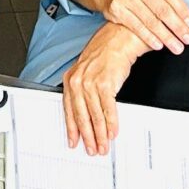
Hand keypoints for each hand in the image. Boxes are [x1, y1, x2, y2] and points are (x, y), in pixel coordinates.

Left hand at [60, 23, 143, 154]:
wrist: (120, 39)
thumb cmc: (106, 53)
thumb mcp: (88, 71)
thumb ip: (84, 91)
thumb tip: (88, 114)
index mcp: (70, 78)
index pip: (68, 110)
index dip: (72, 129)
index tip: (74, 141)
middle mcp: (77, 81)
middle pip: (81, 116)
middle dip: (87, 136)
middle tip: (91, 149)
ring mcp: (90, 82)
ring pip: (94, 115)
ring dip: (100, 134)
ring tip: (103, 145)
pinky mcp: (105, 83)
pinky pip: (108, 109)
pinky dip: (111, 123)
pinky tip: (112, 132)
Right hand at [91, 0, 188, 53]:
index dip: (182, 10)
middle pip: (161, 9)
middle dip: (177, 27)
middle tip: (187, 38)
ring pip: (150, 20)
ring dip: (166, 36)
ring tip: (177, 46)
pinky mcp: (116, 9)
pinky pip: (136, 26)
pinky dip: (149, 37)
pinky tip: (159, 45)